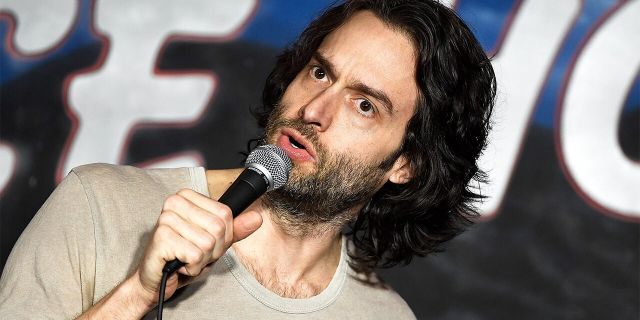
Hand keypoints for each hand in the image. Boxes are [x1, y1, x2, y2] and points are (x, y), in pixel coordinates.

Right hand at [133, 188, 262, 304]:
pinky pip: (195, 255)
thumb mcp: (214, 241)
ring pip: (208, 243)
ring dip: (202, 260)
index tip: (206, 242)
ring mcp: (166, 219)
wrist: (156, 279)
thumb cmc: (183, 256)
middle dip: (213, 249)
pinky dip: (193, 267)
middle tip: (196, 254)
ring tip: (187, 258)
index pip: (225, 214)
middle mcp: (175, 202)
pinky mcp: (161, 238)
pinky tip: (179, 264)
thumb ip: (235, 229)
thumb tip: (257, 218)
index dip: (223, 236)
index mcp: (187, 196)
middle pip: (218, 228)